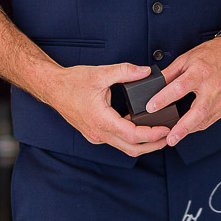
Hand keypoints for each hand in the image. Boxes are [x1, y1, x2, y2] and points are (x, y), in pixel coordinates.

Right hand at [48, 62, 170, 156]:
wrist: (51, 88)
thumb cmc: (72, 82)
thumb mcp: (101, 73)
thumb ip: (125, 71)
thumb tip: (146, 71)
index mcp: (101, 120)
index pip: (132, 135)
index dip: (152, 134)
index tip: (166, 129)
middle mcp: (98, 133)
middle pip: (131, 148)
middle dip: (152, 145)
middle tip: (169, 136)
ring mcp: (95, 135)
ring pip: (123, 147)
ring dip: (142, 143)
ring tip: (159, 132)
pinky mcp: (94, 133)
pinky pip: (116, 141)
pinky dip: (130, 138)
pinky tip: (140, 125)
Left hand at [145, 37, 220, 146]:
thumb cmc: (212, 54)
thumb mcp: (187, 58)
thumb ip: (170, 73)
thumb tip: (154, 86)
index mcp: (201, 72)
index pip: (180, 87)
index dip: (164, 98)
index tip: (151, 108)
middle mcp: (213, 86)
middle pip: (198, 111)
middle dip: (182, 127)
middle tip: (169, 139)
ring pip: (205, 119)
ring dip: (189, 130)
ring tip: (174, 137)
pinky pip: (211, 119)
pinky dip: (198, 126)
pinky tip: (189, 128)